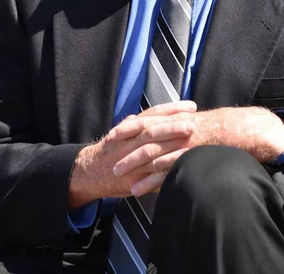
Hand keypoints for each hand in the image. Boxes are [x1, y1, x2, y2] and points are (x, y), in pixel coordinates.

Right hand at [68, 101, 196, 209]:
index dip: (172, 109)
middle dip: (173, 125)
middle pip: (153, 130)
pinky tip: (180, 165)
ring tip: (190, 142)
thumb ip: (134, 123)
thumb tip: (149, 115)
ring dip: (172, 145)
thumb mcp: (120, 132)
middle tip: (193, 122)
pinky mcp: (132, 177)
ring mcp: (130, 159)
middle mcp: (129, 140)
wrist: (89, 172)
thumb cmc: (108, 151)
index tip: (191, 106)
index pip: (153, 114)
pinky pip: (150, 172)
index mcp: (129, 127)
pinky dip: (165, 167)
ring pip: (152, 149)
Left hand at [113, 106, 283, 194]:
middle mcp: (174, 128)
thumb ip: (174, 123)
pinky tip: (138, 190)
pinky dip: (150, 180)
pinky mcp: (187, 157)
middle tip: (110, 160)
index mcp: (173, 118)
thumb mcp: (190, 120)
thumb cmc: (213, 127)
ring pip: (152, 155)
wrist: (236, 130)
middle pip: (144, 138)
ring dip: (134, 166)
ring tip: (118, 177)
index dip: (128, 127)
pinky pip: (165, 170)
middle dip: (126, 150)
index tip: (112, 134)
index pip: (146, 120)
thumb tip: (159, 127)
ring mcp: (180, 143)